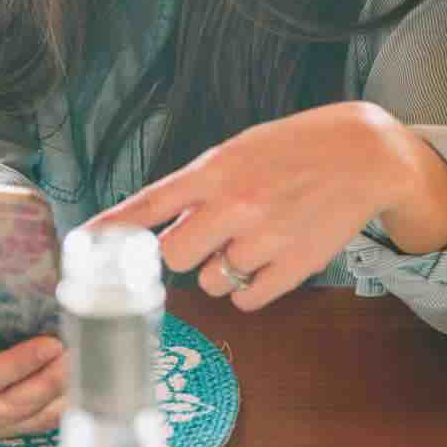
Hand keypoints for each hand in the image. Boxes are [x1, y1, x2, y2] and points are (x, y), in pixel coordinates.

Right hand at [0, 299, 67, 437]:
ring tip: (82, 362)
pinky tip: (78, 382)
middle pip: (6, 400)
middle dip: (48, 375)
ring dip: (59, 390)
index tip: (51, 344)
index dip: (15, 363)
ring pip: (25, 415)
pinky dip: (60, 404)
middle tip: (79, 350)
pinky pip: (36, 424)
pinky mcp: (0, 429)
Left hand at [87, 102, 446, 310]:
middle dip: (186, 251)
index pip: (148, 205)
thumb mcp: (240, 150)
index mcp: (216, 169)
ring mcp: (265, 238)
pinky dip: (249, 286)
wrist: (365, 155)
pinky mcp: (295, 267)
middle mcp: (235, 204)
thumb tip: (162, 222)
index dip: (111, 229)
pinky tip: (268, 258)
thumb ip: (200, 185)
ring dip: (221, 268)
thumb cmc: (296, 148)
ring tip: (253, 238)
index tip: (81, 247)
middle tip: (210, 234)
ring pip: (211, 281)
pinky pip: (247, 298)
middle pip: (175, 256)